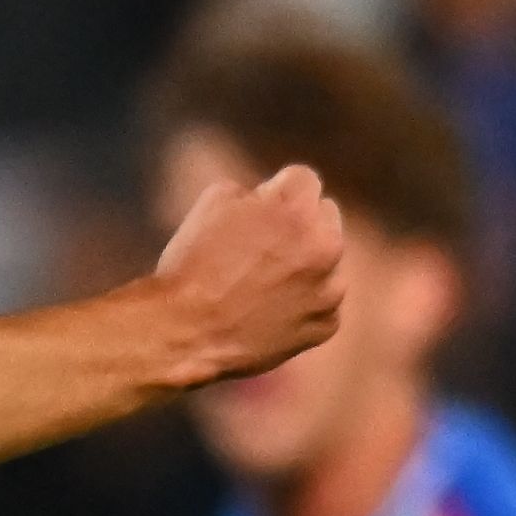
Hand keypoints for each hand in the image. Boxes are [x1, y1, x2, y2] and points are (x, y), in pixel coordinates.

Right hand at [151, 162, 344, 386]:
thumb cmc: (192, 267)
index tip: (256, 212)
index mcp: (297, 208)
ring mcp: (331, 289)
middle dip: (299, 224)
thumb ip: (253, 190)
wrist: (185, 337)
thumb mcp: (211, 203)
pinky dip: (303, 305)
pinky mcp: (327, 324)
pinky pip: (323, 303)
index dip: (275, 193)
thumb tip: (270, 197)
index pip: (303, 179)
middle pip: (325, 216)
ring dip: (306, 265)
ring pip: (328, 262)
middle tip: (262, 248)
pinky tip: (269, 313)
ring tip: (262, 285)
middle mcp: (326, 245)